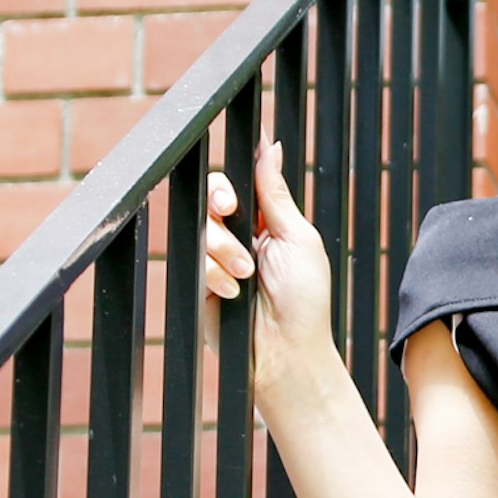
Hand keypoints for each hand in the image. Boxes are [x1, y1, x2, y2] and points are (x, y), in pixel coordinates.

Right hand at [205, 138, 337, 391]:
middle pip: (211, 195)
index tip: (239, 175)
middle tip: (230, 212)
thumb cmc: (305, 299)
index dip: (236, 175)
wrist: (287, 351)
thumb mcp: (297, 237)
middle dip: (219, 199)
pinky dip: (213, 274)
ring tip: (245, 275)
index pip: (241, 182)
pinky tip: (232, 293)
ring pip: (200, 226)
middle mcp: (239, 235)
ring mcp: (217, 258)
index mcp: (266, 219)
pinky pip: (192, 259)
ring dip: (223, 248)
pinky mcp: (199, 282)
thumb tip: (269, 146)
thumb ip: (275, 193)